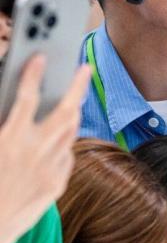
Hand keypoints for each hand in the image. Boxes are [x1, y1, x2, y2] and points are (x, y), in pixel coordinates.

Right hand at [0, 54, 90, 242]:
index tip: (39, 57)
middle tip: (84, 68)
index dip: (32, 75)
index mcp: (11, 140)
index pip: (26, 99)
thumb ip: (4, 125)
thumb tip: (15, 106)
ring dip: (73, 112)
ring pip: (70, 133)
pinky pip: (66, 156)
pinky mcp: (57, 185)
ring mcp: (51, 169)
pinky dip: (64, 142)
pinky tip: (60, 136)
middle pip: (64, 112)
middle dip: (76, 88)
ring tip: (74, 98)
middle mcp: (35, 152)